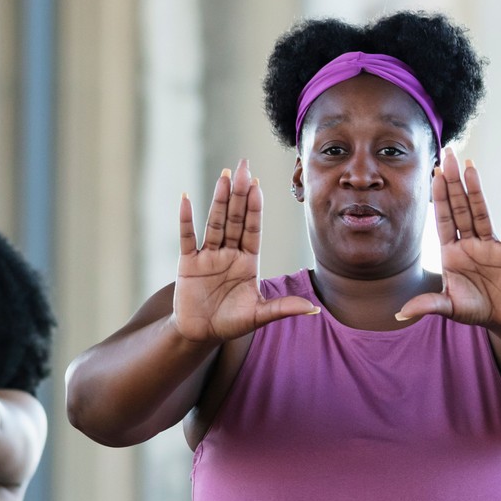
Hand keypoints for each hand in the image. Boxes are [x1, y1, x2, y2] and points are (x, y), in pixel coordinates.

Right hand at [171, 159, 317, 342]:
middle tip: (244, 166)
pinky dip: (186, 219)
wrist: (202, 335)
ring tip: (224, 176)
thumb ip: (283, 308)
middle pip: (235, 218)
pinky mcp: (188, 263)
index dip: (256, 208)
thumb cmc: (232, 323)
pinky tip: (186, 198)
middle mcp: (229, 253)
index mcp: (248, 261)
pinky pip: (187, 238)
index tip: (259, 185)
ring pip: (215, 223)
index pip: (253, 229)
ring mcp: (208, 255)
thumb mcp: (259, 315)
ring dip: (218, 200)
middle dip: (240, 193)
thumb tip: (315, 310)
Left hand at [397, 148, 500, 326]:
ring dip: (476, 190)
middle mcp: (470, 242)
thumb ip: (428, 305)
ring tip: (470, 166)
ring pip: (481, 212)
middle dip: (453, 182)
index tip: (433, 172)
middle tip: (449, 155)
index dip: (439, 196)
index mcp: (451, 252)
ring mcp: (490, 245)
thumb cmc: (475, 309)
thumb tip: (399, 314)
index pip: (443, 219)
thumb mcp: (450, 307)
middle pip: (460, 208)